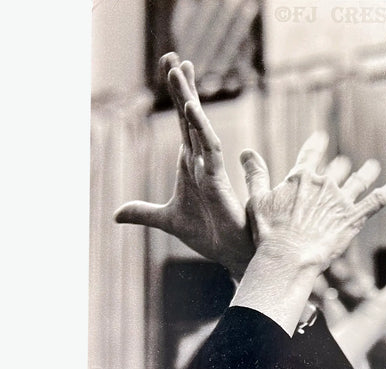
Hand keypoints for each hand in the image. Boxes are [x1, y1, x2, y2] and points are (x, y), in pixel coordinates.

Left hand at [113, 53, 253, 277]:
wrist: (228, 253)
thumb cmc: (207, 234)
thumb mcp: (166, 221)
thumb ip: (143, 213)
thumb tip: (116, 214)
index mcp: (191, 165)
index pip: (182, 126)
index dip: (177, 99)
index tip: (172, 71)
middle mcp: (201, 161)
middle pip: (189, 118)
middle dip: (181, 87)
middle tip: (174, 57)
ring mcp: (210, 168)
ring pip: (197, 126)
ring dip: (187, 97)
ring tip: (179, 68)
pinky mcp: (218, 179)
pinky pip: (209, 148)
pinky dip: (199, 127)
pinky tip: (189, 108)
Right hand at [241, 131, 385, 272]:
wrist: (288, 256)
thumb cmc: (269, 231)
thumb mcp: (256, 200)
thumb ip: (255, 174)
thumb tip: (246, 152)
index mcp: (301, 178)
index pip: (310, 153)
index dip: (316, 144)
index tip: (321, 136)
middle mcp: (324, 184)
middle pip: (336, 169)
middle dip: (339, 167)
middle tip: (343, 164)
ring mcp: (341, 200)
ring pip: (358, 181)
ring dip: (366, 173)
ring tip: (372, 166)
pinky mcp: (354, 217)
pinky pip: (378, 200)